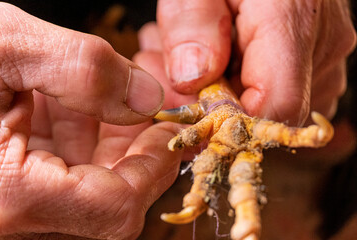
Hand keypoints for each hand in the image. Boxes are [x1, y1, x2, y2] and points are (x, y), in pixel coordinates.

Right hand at [0, 3, 181, 238]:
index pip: (117, 208)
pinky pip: (59, 175)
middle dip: (138, 149)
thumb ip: (81, 69)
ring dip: (110, 140)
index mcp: (8, 198)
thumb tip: (146, 97)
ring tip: (117, 94)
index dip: (155, 166)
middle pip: (107, 202)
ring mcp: (6, 208)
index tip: (170, 127)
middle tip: (152, 105)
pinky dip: (79, 139)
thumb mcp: (0, 45)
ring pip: (86, 187)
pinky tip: (76, 104)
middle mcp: (8, 218)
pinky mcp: (4, 191)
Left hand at [137, 0, 355, 125]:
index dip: (226, 119)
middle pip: (267, 113)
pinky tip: (222, 59)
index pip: (273, 108)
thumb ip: (192, 23)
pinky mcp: (316, 63)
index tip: (189, 102)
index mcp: (293, 17)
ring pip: (270, 107)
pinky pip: (277, 95)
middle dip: (214, 103)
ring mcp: (323, 57)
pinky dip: (242, 87)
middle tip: (176, 69)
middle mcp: (321, 45)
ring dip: (224, 94)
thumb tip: (192, 81)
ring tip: (197, 55)